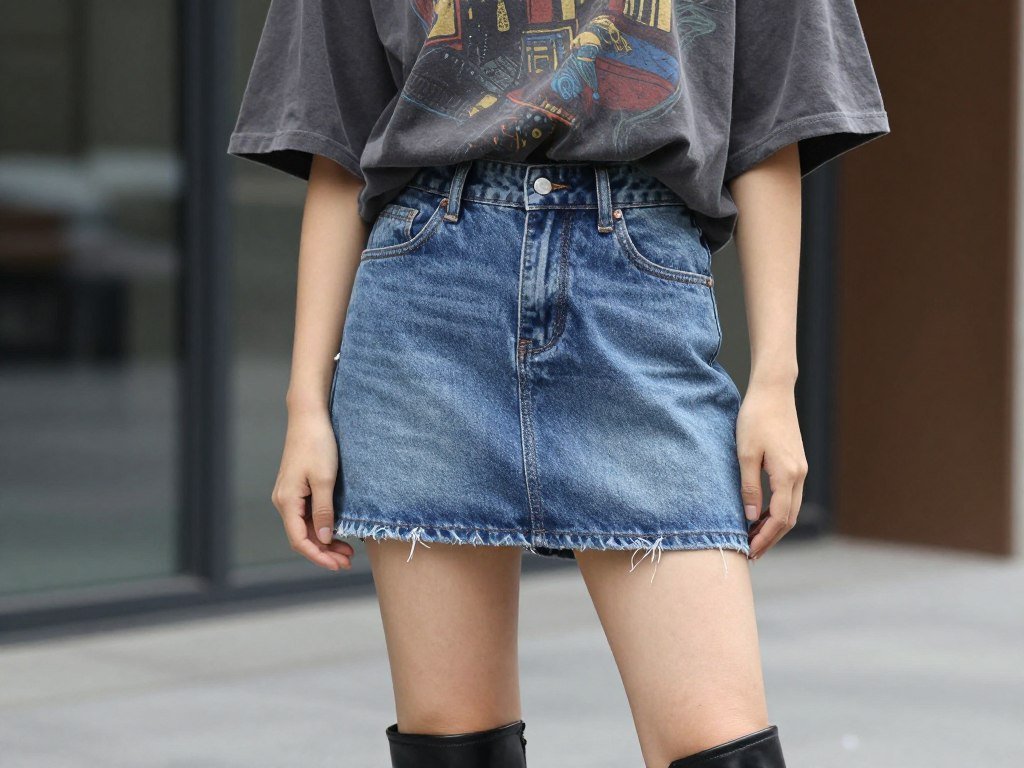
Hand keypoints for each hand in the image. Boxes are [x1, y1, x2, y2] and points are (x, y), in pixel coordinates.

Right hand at [271, 406, 353, 570]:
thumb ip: (324, 511)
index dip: (318, 556)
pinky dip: (323, 526)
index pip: (299, 540)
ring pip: (306, 527)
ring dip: (325, 541)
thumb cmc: (318, 444)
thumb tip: (324, 539)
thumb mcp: (325, 480)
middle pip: (302, 536)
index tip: (338, 565)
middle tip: (348, 562)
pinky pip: (308, 515)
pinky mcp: (298, 488)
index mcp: (287, 501)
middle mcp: (284, 501)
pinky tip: (338, 530)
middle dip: (324, 552)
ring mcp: (290, 495)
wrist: (310, 417)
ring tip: (347, 551)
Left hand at [736, 381, 807, 559]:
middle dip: (770, 538)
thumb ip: (749, 486)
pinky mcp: (795, 462)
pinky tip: (760, 514)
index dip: (765, 538)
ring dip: (774, 525)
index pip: (780, 518)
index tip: (749, 552)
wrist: (773, 391)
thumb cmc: (756, 418)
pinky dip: (776, 510)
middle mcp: (799, 475)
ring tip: (752, 537)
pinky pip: (789, 495)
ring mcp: (800, 469)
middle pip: (789, 518)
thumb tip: (750, 517)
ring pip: (791, 508)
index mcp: (787, 475)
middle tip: (750, 552)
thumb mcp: (745, 453)